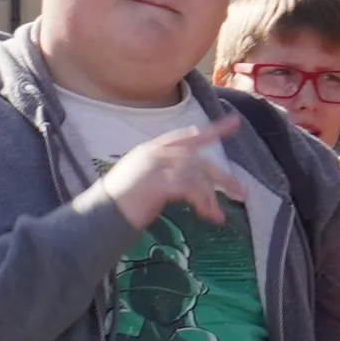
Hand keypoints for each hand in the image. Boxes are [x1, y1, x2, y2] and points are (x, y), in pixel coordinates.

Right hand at [91, 124, 246, 229]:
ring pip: (197, 174)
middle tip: (242, 192)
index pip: (187, 135)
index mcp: (150, 149)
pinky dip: (203, 202)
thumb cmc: (116, 205)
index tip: (234, 122)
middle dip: (222, 176)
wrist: (97, 217)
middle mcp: (154, 152)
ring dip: (211, 197)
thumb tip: (190, 187)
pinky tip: (207, 215)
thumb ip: (164, 177)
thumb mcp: (142, 182)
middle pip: (198, 157)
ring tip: (217, 216)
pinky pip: (191, 187)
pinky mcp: (158, 180)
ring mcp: (155, 164)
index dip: (212, 129)